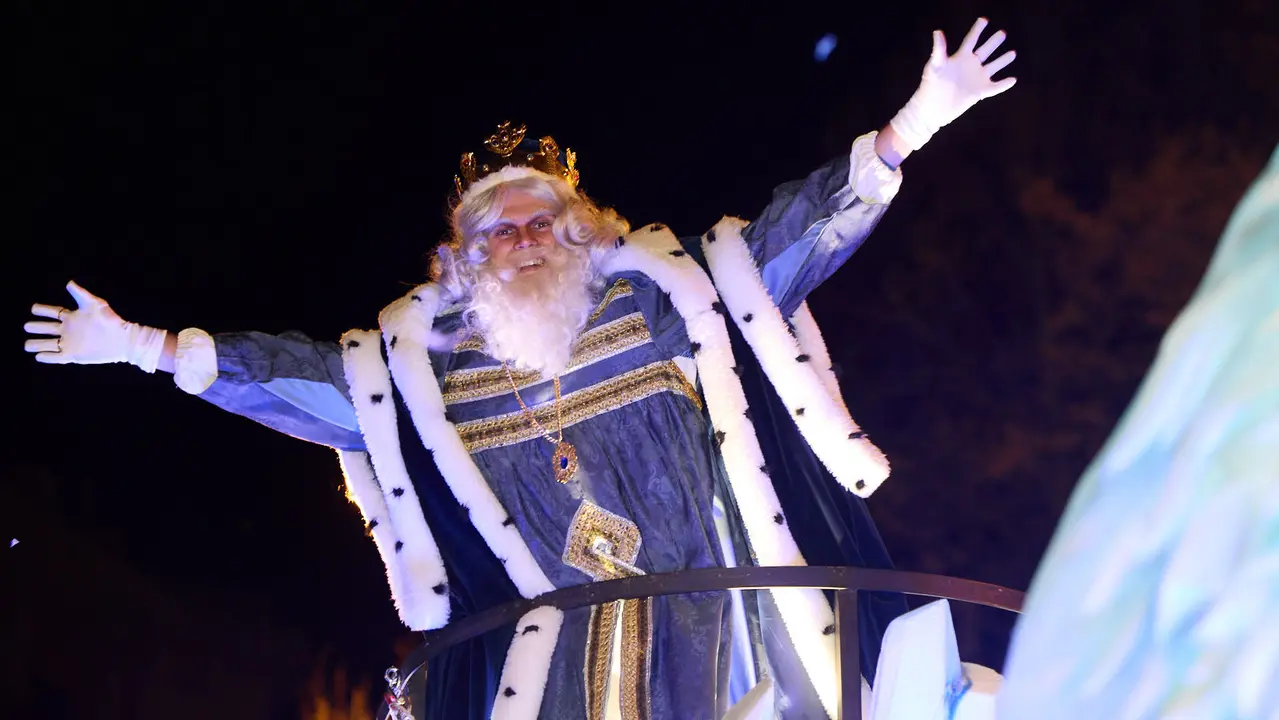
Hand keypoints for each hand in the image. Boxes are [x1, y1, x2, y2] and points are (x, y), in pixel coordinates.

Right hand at [24, 281, 167, 371]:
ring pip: (49, 343)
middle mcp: (70, 330)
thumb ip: (80, 294)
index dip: (43, 310)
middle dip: (36, 327)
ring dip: (37, 344)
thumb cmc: (111, 320)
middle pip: (48, 329)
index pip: (54, 313)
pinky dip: (48, 357)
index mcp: (73, 317)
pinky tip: (38, 357)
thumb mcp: (95, 304)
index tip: (33, 308)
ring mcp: (71, 343)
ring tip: (26, 345)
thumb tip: (68, 282)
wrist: (122, 339)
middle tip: (26, 326)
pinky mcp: (74, 355)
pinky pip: (57, 357)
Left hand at [889, 17, 1017, 150]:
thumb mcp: (934, 66)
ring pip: (993, 66)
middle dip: (993, 42)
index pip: (971, 40)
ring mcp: (976, 79)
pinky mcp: (979, 92)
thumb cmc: (930, 86)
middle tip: (1002, 33)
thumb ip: (939, 50)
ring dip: (1002, 60)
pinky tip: (1013, 80)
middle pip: (985, 51)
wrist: (931, 109)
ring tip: (1012, 53)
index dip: (977, 30)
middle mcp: (970, 66)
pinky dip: (1004, 84)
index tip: (984, 20)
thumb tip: (937, 32)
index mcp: (960, 58)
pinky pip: (995, 87)